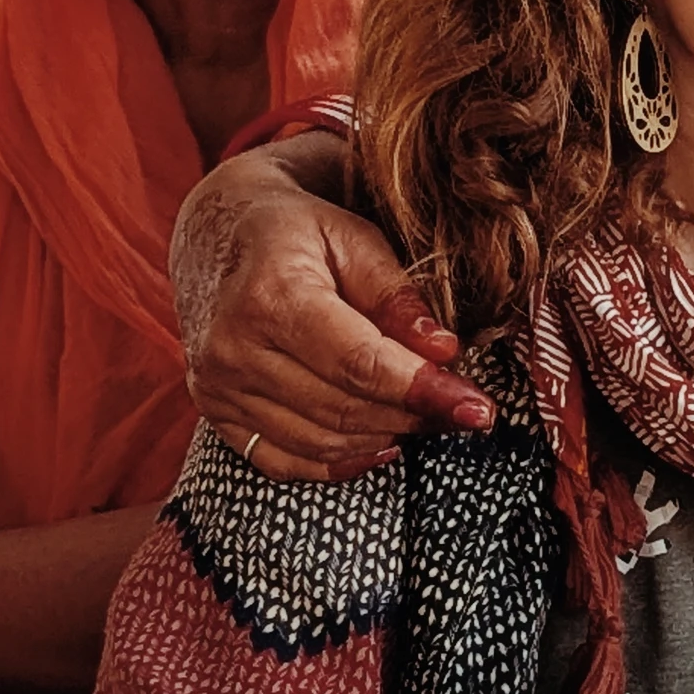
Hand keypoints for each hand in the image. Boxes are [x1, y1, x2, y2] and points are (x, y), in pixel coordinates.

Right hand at [173, 148, 494, 481]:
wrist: (218, 236)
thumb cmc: (297, 231)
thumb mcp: (353, 237)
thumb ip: (397, 295)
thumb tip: (443, 351)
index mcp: (270, 295)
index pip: (358, 363)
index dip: (422, 390)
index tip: (477, 407)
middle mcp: (234, 348)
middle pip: (343, 408)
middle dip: (413, 415)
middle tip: (463, 409)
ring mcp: (218, 386)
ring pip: (320, 441)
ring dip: (384, 436)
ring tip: (426, 415)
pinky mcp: (216, 411)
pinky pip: (285, 461)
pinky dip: (339, 462)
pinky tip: (380, 440)